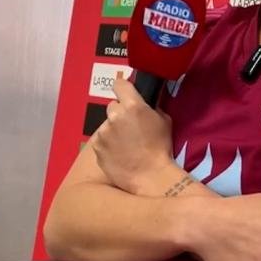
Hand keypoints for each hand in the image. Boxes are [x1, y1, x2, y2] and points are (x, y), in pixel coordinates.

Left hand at [91, 77, 173, 192]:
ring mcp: (103, 132)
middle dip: (120, 114)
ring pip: (106, 125)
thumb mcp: (164, 121)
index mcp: (133, 106)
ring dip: (113, 131)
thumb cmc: (161, 148)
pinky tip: (119, 154)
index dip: (123, 89)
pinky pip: (101, 140)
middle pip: (113, 106)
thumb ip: (150, 108)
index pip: (120, 84)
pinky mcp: (96, 147)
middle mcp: (114, 116)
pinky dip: (108, 145)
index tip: (126, 96)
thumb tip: (143, 105)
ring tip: (125, 145)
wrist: (151, 176)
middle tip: (130, 128)